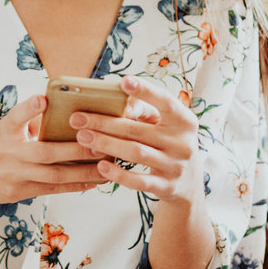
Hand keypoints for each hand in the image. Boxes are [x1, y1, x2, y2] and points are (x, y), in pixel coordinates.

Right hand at [0, 94, 105, 205]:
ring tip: (105, 166)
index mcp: (5, 131)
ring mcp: (13, 175)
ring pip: (53, 175)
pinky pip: (52, 189)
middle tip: (101, 144)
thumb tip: (67, 108)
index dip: (29, 108)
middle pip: (44, 152)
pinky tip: (93, 181)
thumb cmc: (1, 146)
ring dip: (82, 171)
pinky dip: (74, 185)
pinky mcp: (19, 192)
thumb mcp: (8, 129)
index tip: (44, 100)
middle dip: (76, 149)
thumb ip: (31, 120)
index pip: (15, 116)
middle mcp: (7, 152)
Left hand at [70, 76, 202, 203]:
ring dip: (106, 144)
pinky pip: (138, 181)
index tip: (124, 81)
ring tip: (83, 137)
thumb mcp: (167, 125)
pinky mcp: (166, 187)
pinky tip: (100, 166)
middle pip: (138, 130)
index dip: (146, 91)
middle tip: (78, 118)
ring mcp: (175, 166)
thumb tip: (119, 101)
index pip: (165, 102)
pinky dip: (118, 173)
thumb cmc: (169, 143)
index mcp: (184, 121)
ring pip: (136, 152)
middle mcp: (183, 143)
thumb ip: (145, 111)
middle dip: (105, 123)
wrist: (189, 183)